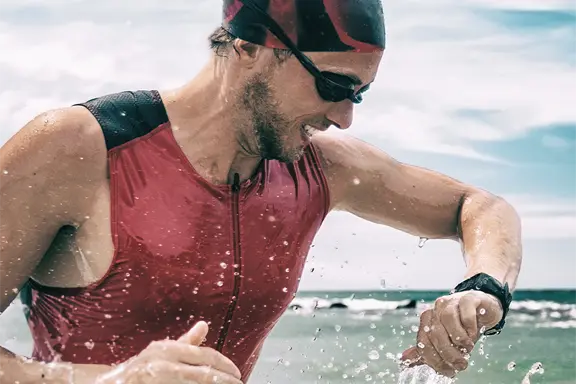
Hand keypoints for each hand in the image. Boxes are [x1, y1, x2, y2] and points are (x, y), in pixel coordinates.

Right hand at [96, 321, 242, 383]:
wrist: (109, 383)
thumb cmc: (142, 367)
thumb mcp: (163, 350)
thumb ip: (186, 342)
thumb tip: (205, 325)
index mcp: (169, 350)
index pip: (204, 356)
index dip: (223, 365)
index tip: (237, 373)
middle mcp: (163, 364)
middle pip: (203, 374)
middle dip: (224, 380)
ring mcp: (158, 379)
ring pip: (195, 383)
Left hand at [401, 291, 502, 376]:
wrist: (483, 309)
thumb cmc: (462, 326)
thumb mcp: (445, 341)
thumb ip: (426, 349)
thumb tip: (404, 360)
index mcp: (427, 320)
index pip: (423, 343)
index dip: (435, 360)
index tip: (449, 371)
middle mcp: (436, 309)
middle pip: (435, 333)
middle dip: (448, 353)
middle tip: (461, 364)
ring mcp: (452, 301)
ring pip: (448, 319)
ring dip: (459, 339)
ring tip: (467, 348)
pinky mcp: (469, 298)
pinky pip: (466, 311)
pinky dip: (469, 326)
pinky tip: (473, 334)